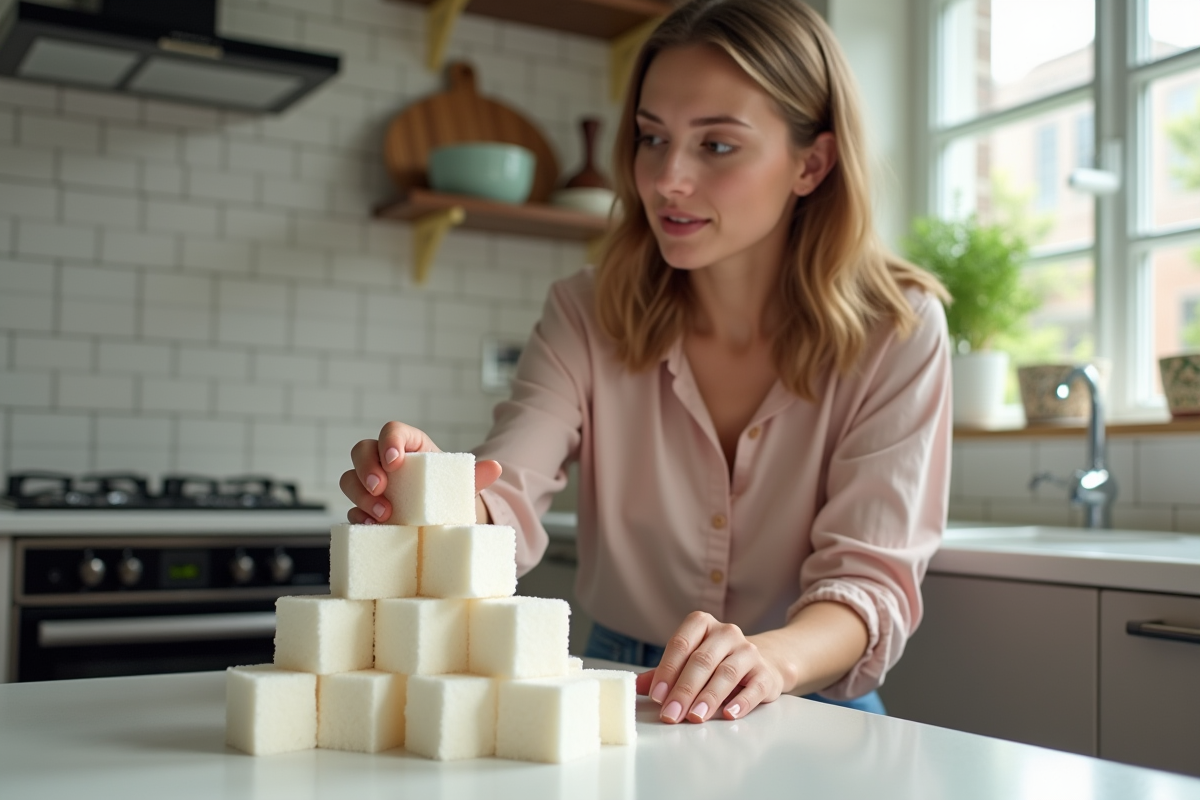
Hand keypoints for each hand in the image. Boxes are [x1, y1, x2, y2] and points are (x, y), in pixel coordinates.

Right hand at [339, 421, 501, 523]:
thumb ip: (476, 476)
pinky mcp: (365, 507)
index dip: (389, 442)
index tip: (395, 461)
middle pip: (362, 450)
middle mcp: (384, 460)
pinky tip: (372, 526)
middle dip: (367, 468)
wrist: (443, 519)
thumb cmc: (448, 492)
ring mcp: (371, 484)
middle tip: (382, 489)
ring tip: (383, 514)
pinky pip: (351, 508)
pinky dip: (359, 516)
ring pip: (350, 478)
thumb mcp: (462, 484)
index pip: (392, 431)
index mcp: (409, 445)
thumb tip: (495, 467)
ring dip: (361, 494)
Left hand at [635, 611, 786, 723]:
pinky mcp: (766, 673)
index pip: (680, 644)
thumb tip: (634, 688)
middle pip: (701, 660)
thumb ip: (663, 673)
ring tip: (695, 716)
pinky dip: (741, 702)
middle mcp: (726, 633)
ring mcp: (749, 651)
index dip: (666, 670)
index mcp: (702, 624)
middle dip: (684, 690)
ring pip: (726, 673)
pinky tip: (729, 714)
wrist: (763, 662)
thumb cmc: (717, 662)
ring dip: (709, 697)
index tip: (656, 696)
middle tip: (671, 714)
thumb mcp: (689, 661)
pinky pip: (753, 687)